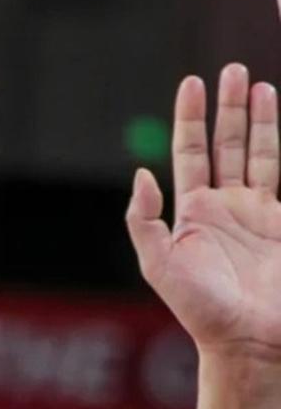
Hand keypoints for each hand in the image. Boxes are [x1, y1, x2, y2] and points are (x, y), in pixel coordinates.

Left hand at [128, 65, 280, 361]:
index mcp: (190, 214)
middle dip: (227, 108)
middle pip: (224, 145)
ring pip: (256, 152)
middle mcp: (223, 208)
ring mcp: (256, 212)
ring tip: (255, 82)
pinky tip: (278, 114)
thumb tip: (141, 175)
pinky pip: (279, 172)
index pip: (189, 154)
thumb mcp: (159, 265)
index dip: (190, 119)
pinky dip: (276, 143)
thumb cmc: (200, 308)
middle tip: (231, 70)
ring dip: (257, 118)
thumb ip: (144, 221)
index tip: (192, 83)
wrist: (249, 337)